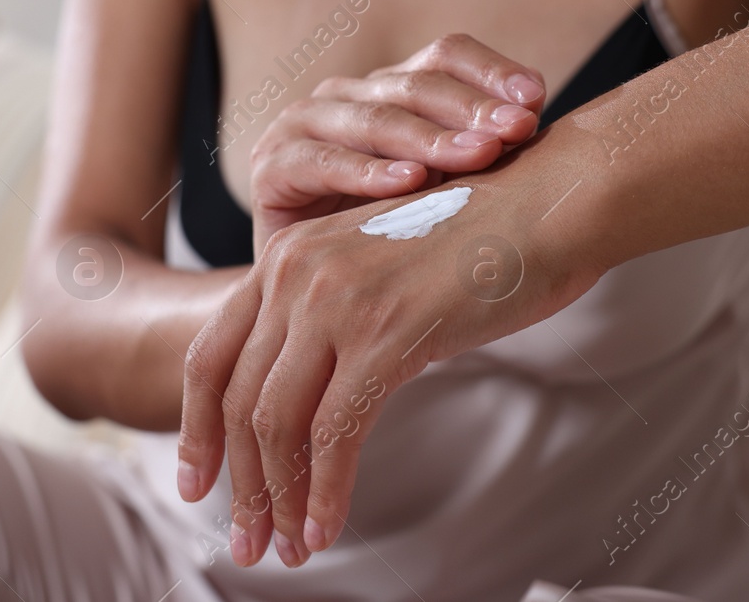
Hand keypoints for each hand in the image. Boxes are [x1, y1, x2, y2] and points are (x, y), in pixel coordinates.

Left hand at [178, 145, 605, 568]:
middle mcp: (296, 271)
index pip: (212, 355)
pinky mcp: (386, 333)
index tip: (196, 485)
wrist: (552, 200)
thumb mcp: (382, 270)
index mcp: (288, 254)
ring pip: (276, 422)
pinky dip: (325, 492)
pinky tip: (325, 528)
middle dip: (239, 482)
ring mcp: (336, 300)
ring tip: (288, 548)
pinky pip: (336, 433)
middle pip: (236, 399)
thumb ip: (338, 318)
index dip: (198, 428)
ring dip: (278, 498)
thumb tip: (322, 399)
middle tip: (247, 543)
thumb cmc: (484, 240)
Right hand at [249, 34, 546, 254]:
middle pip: (415, 83)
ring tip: (476, 155)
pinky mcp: (270, 168)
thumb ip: (483, 158)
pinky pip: (320, 161)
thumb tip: (551, 134)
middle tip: (518, 131)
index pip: (446, 55)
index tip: (537, 100)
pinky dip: (365, 172)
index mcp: (392, 88)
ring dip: (428, 136)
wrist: (312, 301)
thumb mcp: (446, 195)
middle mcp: (347, 95)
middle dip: (472, 108)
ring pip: (372, 118)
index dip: (491, 71)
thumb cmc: (392, 244)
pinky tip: (408, 183)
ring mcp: (304, 125)